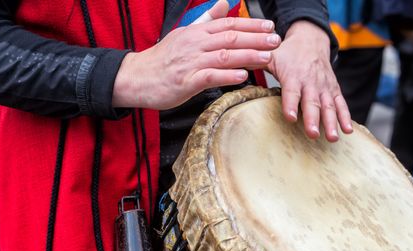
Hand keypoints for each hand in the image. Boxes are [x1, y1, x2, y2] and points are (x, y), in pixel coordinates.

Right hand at [112, 1, 280, 109]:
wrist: (137, 77)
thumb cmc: (163, 59)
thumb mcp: (184, 34)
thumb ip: (206, 20)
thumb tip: (223, 3)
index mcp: (196, 33)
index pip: (228, 25)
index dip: (250, 25)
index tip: (269, 26)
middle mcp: (195, 44)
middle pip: (230, 38)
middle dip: (255, 38)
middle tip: (275, 40)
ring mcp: (191, 62)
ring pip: (224, 56)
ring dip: (247, 55)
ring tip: (267, 57)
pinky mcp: (186, 81)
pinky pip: (210, 77)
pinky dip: (227, 76)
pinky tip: (242, 75)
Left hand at [267, 21, 352, 141]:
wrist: (311, 40)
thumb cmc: (287, 53)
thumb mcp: (271, 56)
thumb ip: (256, 64)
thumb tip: (234, 70)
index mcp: (294, 75)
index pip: (292, 91)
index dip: (290, 104)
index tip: (289, 117)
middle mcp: (311, 82)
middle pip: (312, 102)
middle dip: (312, 119)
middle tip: (312, 134)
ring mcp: (324, 87)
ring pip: (328, 106)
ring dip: (331, 122)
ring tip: (331, 137)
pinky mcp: (333, 90)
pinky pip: (341, 103)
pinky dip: (345, 116)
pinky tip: (347, 130)